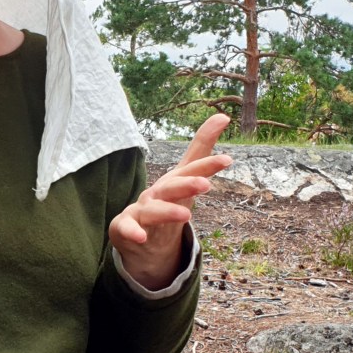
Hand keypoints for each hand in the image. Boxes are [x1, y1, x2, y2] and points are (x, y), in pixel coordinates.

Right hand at [109, 114, 232, 289]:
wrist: (140, 235)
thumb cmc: (165, 201)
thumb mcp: (186, 178)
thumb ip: (202, 151)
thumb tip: (223, 116)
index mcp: (172, 182)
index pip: (191, 171)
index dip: (208, 165)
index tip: (228, 160)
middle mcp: (156, 193)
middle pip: (171, 187)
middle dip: (187, 184)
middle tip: (206, 185)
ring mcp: (139, 210)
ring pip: (152, 210)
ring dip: (167, 211)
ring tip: (186, 216)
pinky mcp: (124, 227)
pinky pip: (127, 229)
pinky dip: (132, 232)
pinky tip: (141, 237)